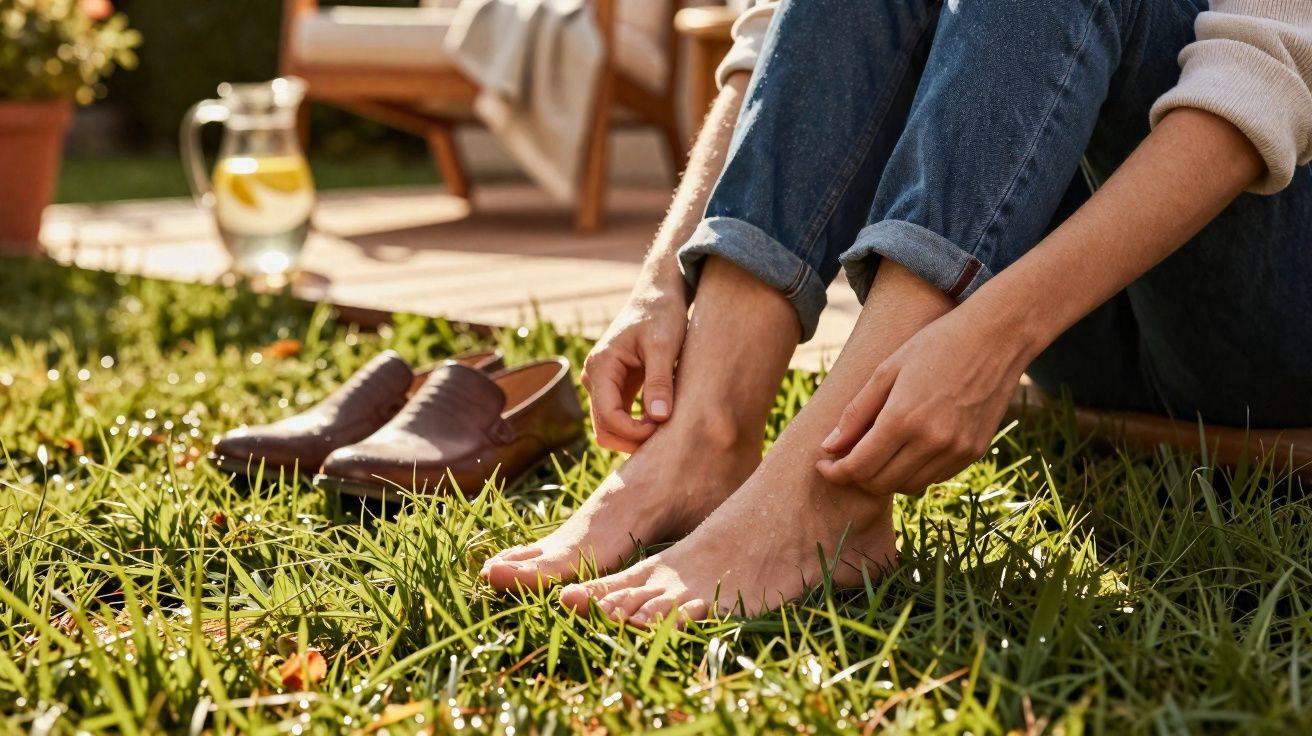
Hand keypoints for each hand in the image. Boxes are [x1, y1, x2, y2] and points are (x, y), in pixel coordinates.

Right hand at [581, 284, 688, 451]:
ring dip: (636, 434)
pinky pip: (622, 415)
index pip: (609, 417)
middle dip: (633, 439)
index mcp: (601, 367)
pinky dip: (639, 424)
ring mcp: (603, 382)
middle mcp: (594, 377)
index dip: (635, 432)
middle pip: (605, 428)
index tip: (664, 428)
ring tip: (667, 426)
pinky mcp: (617, 385)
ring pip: (612, 426)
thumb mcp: (664, 346)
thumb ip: (660, 381)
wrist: (658, 294)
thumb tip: (659, 418)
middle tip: (667, 435)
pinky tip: (662, 419)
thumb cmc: (661, 314)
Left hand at [815, 306, 1030, 495]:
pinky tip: (908, 448)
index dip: (835, 472)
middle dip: (856, 477)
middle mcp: (931, 441)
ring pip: (907, 487)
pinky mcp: (973, 453)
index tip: (823, 464)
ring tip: (878, 452)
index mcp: (903, 418)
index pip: (858, 467)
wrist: (995, 338)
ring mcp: (956, 450)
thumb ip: (856, 413)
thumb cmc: (934, 346)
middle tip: (846, 459)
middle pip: (880, 484)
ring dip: (885, 477)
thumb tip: (830, 447)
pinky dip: (914, 472)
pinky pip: (934, 478)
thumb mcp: (886, 371)